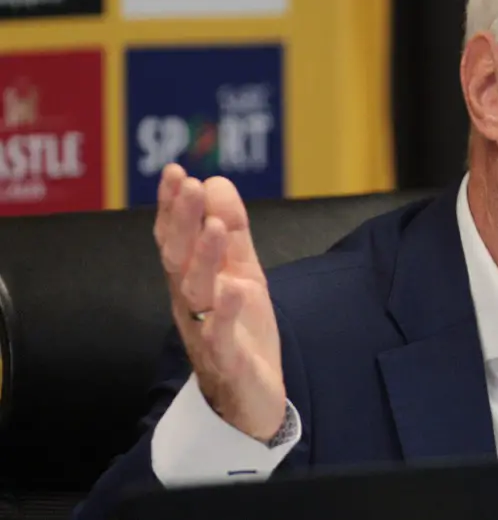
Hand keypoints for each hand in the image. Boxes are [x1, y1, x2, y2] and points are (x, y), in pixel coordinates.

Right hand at [154, 163, 285, 441]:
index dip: (174, 205)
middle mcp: (191, 303)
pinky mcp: (227, 360)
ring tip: (216, 227)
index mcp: (193, 280)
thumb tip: (216, 182)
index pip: (177, 237)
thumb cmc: (241, 331)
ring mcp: (205, 331)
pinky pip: (221, 336)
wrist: (250, 398)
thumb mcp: (243, 272)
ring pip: (197, 292)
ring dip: (205, 258)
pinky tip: (235, 289)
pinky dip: (226, 313)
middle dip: (183, 221)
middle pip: (180, 258)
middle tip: (189, 186)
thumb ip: (232, 232)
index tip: (175, 171)